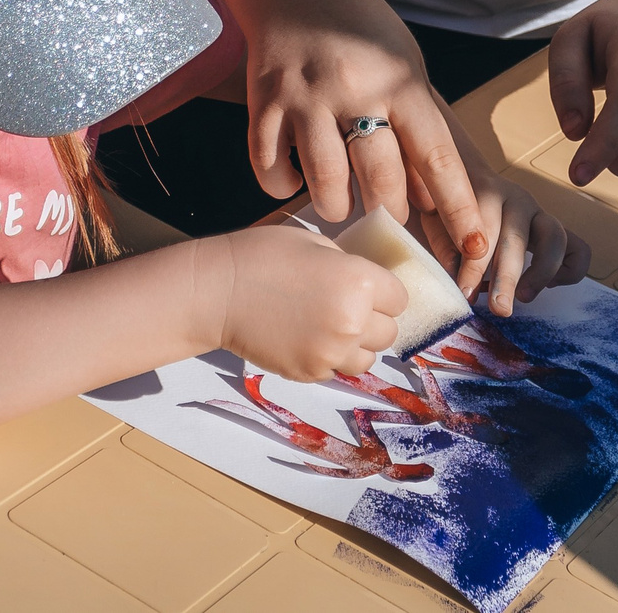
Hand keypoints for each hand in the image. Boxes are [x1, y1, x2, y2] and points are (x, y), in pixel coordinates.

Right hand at [207, 225, 404, 380]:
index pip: (400, 298)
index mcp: (360, 283)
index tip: (369, 289)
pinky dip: (330, 358)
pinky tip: (306, 337)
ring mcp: (332, 353)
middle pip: (389, 332)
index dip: (384, 292)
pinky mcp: (310, 373)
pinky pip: (337, 371)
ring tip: (328, 326)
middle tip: (346, 306)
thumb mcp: (316, 244)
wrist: (217, 292)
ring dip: (356, 344)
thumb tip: (368, 286)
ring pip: (367, 358)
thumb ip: (349, 267)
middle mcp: (353, 322)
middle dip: (373, 319)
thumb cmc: (262, 256)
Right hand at [247, 0, 487, 271]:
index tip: (474, 247)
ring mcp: (305, 98)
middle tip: (389, 215)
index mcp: (400, 82)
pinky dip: (283, 185)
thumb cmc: (362, 31)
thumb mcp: (406, 66)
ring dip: (337, 206)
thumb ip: (418, 125)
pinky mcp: (263, 103)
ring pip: (327, 184)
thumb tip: (434, 198)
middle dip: (392, 213)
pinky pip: (271, 168)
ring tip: (341, 202)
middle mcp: (355, 90)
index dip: (458, 207)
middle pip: (381, 180)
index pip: (437, 156)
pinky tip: (295, 177)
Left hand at [417, 173, 590, 316]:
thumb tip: (459, 282)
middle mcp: (517, 200)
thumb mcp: (435, 218)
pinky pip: (579, 250)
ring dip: (541, 273)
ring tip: (524, 297)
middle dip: (508, 277)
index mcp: (485, 191)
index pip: (483, 229)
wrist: (464, 177)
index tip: (464, 293)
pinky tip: (546, 286)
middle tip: (499, 308)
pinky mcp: (555, 230)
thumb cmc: (447, 206)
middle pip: (518, 237)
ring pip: (555, 239)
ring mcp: (540, 214)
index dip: (474, 264)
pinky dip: (569, 272)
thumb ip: (444, 245)